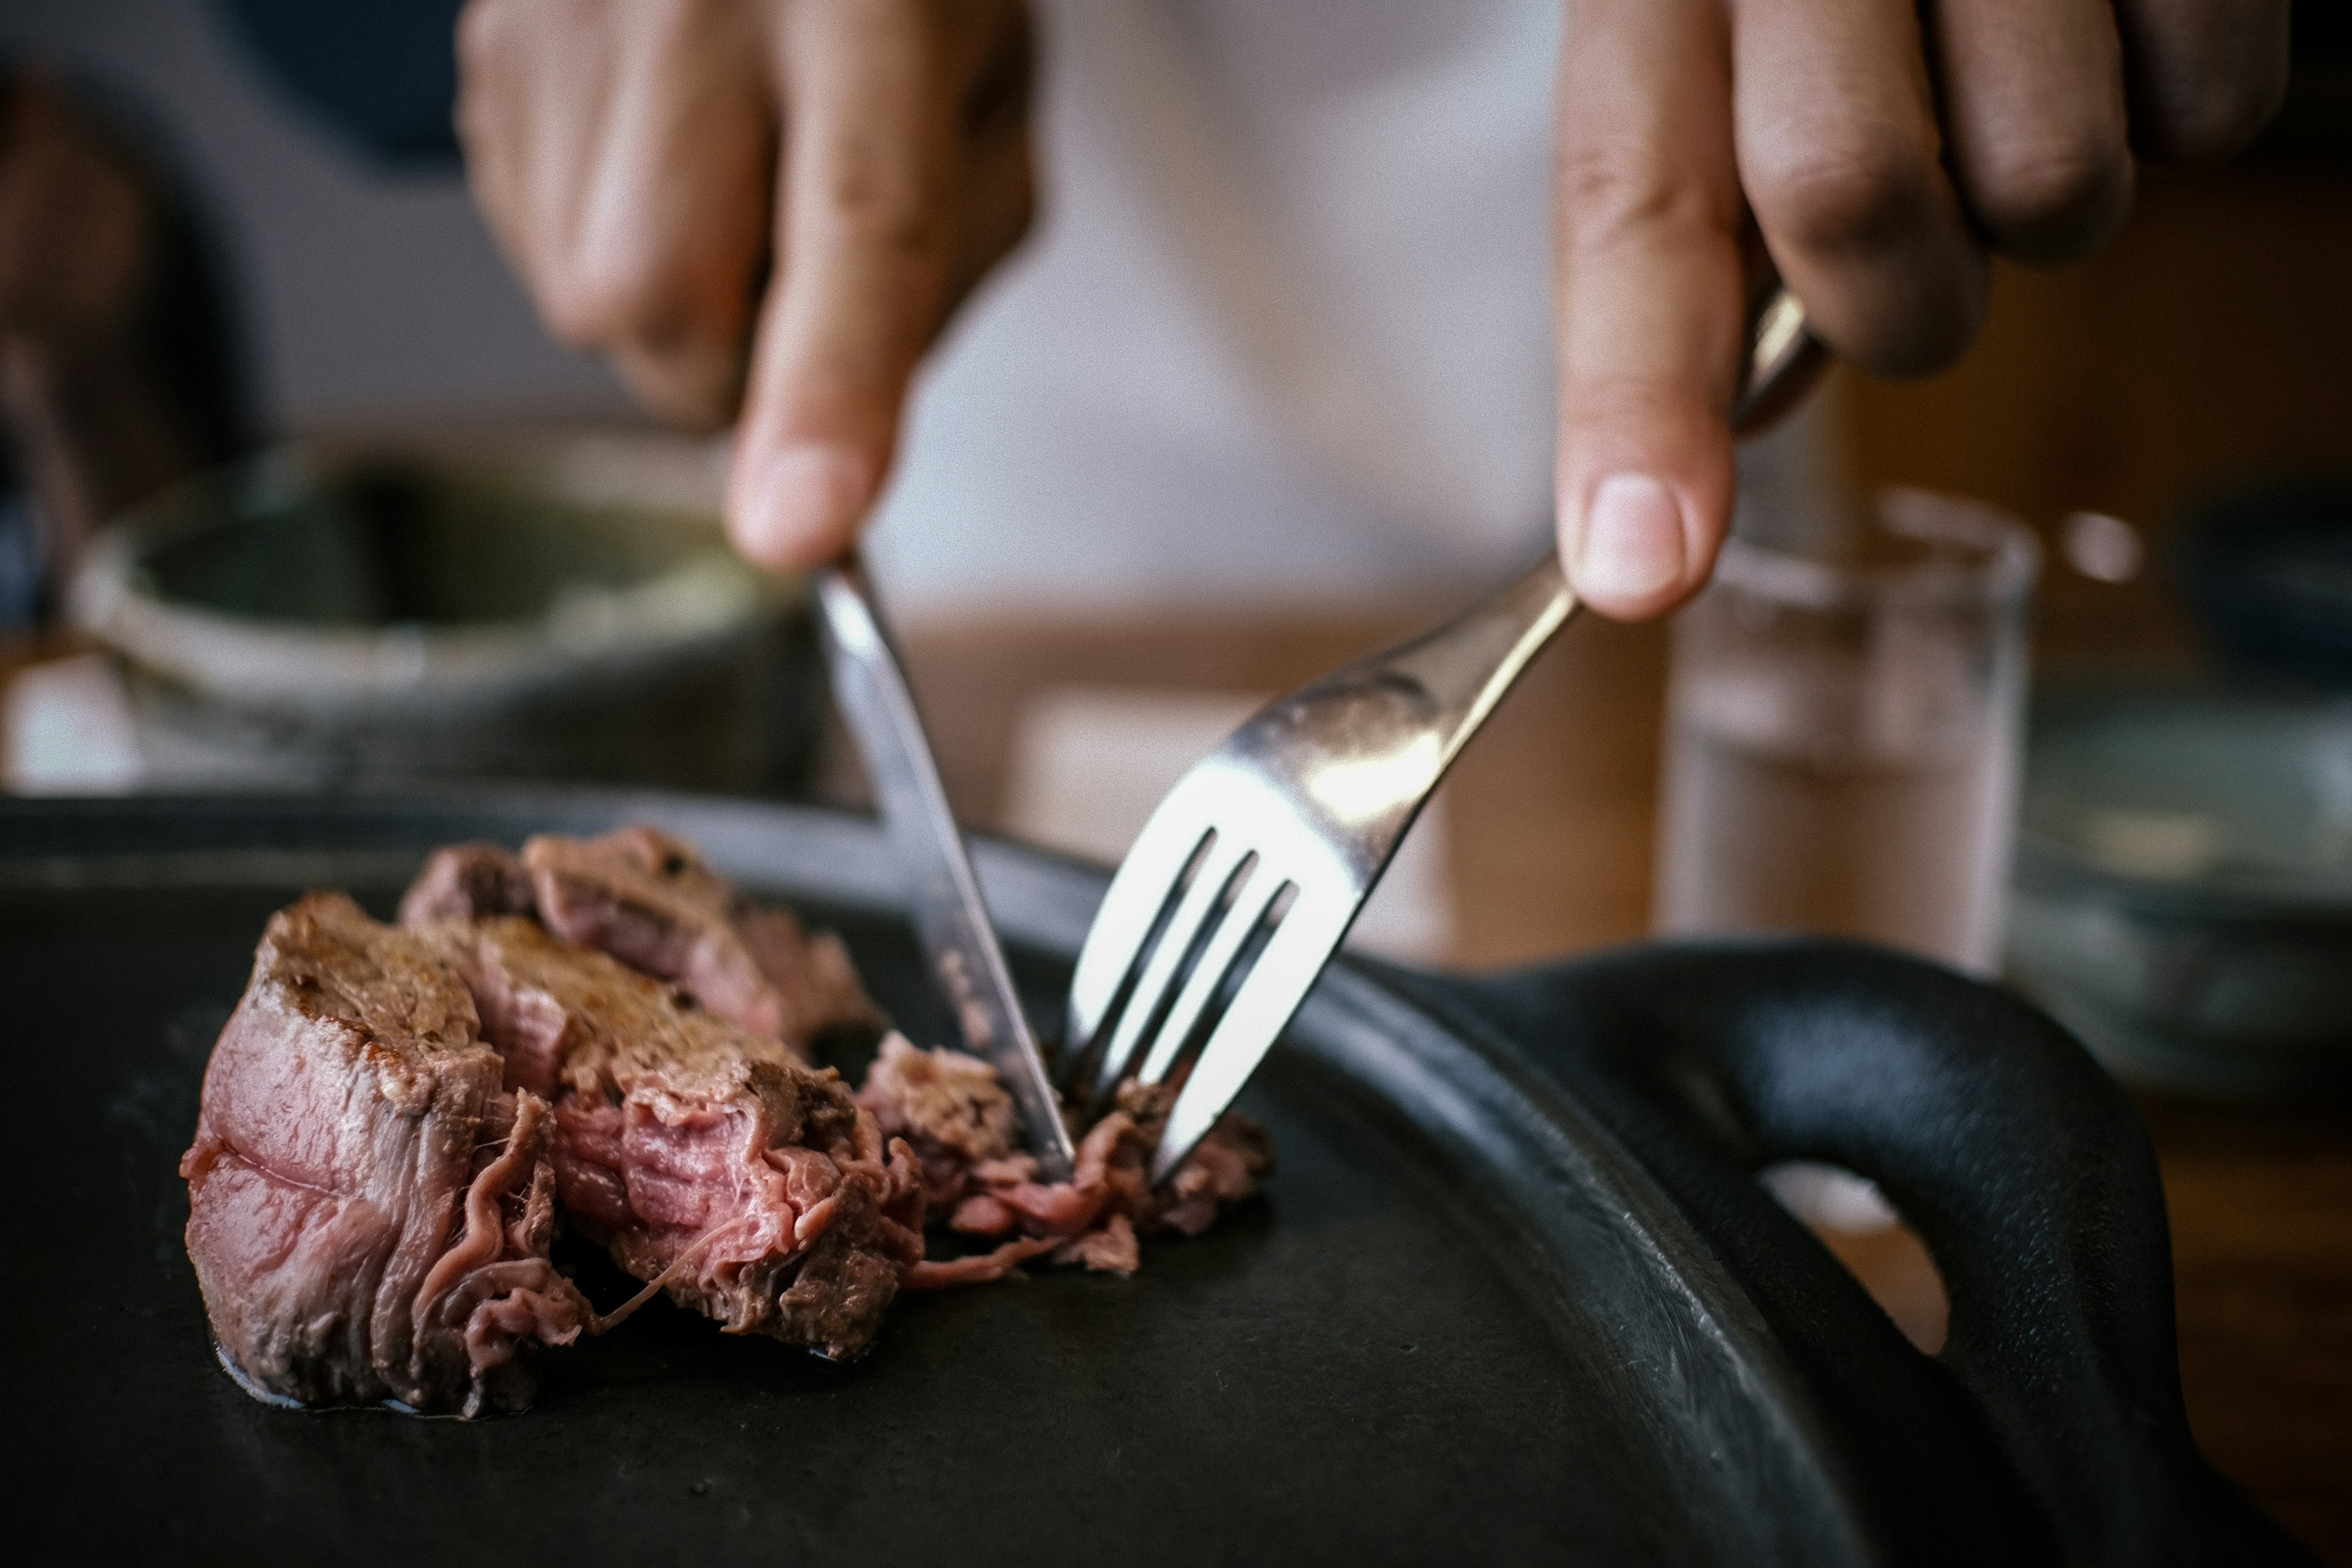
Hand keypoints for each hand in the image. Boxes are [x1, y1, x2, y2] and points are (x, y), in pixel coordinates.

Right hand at [457, 0, 1034, 567]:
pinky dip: (614, 249)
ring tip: (734, 173)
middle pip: (670, 312)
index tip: (802, 536)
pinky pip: (543, 251)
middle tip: (801, 265)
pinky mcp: (486, 57)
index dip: (826, 400)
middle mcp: (693, 7)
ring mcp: (562, 27)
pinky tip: (667, 151)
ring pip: (593, 309)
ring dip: (680, 307)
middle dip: (744, 366)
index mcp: (868, 12)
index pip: (854, 238)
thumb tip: (829, 435)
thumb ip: (943, 261)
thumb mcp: (990, 90)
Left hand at [1551, 0, 2289, 618]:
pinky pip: (2211, 111)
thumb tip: (1735, 421)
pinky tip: (2122, 19)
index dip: (1633, 401)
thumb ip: (1707, 212)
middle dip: (1894, 307)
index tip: (1638, 573)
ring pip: (2049, 191)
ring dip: (2042, 201)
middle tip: (1918, 248)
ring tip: (2024, 72)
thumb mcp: (1724, 23)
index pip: (1631, 199)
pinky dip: (2182, 110)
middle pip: (1851, 211)